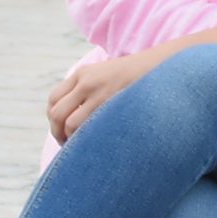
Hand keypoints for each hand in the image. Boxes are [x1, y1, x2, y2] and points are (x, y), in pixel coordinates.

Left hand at [48, 46, 169, 140]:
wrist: (163, 67)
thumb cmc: (137, 77)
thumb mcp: (106, 75)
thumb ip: (88, 90)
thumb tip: (72, 120)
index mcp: (82, 73)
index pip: (53, 99)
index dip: (53, 119)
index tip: (61, 130)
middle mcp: (86, 82)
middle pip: (56, 113)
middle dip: (57, 132)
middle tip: (66, 145)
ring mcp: (99, 94)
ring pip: (70, 124)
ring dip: (70, 140)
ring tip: (80, 149)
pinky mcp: (112, 106)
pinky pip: (88, 129)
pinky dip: (86, 140)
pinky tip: (94, 145)